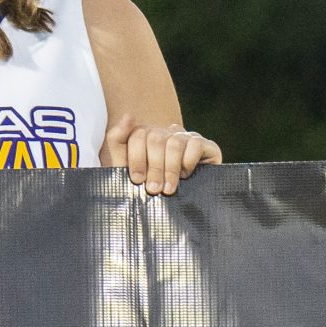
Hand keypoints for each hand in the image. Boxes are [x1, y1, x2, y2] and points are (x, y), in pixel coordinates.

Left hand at [101, 114, 222, 194]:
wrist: (178, 210)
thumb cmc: (150, 188)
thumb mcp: (125, 168)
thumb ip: (118, 140)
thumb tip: (128, 115)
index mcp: (148, 136)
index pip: (138, 134)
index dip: (136, 158)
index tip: (137, 180)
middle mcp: (168, 133)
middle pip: (156, 138)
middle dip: (153, 167)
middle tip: (154, 189)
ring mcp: (188, 138)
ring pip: (175, 143)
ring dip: (170, 169)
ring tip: (169, 189)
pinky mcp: (208, 146)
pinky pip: (196, 145)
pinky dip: (188, 162)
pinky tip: (186, 175)